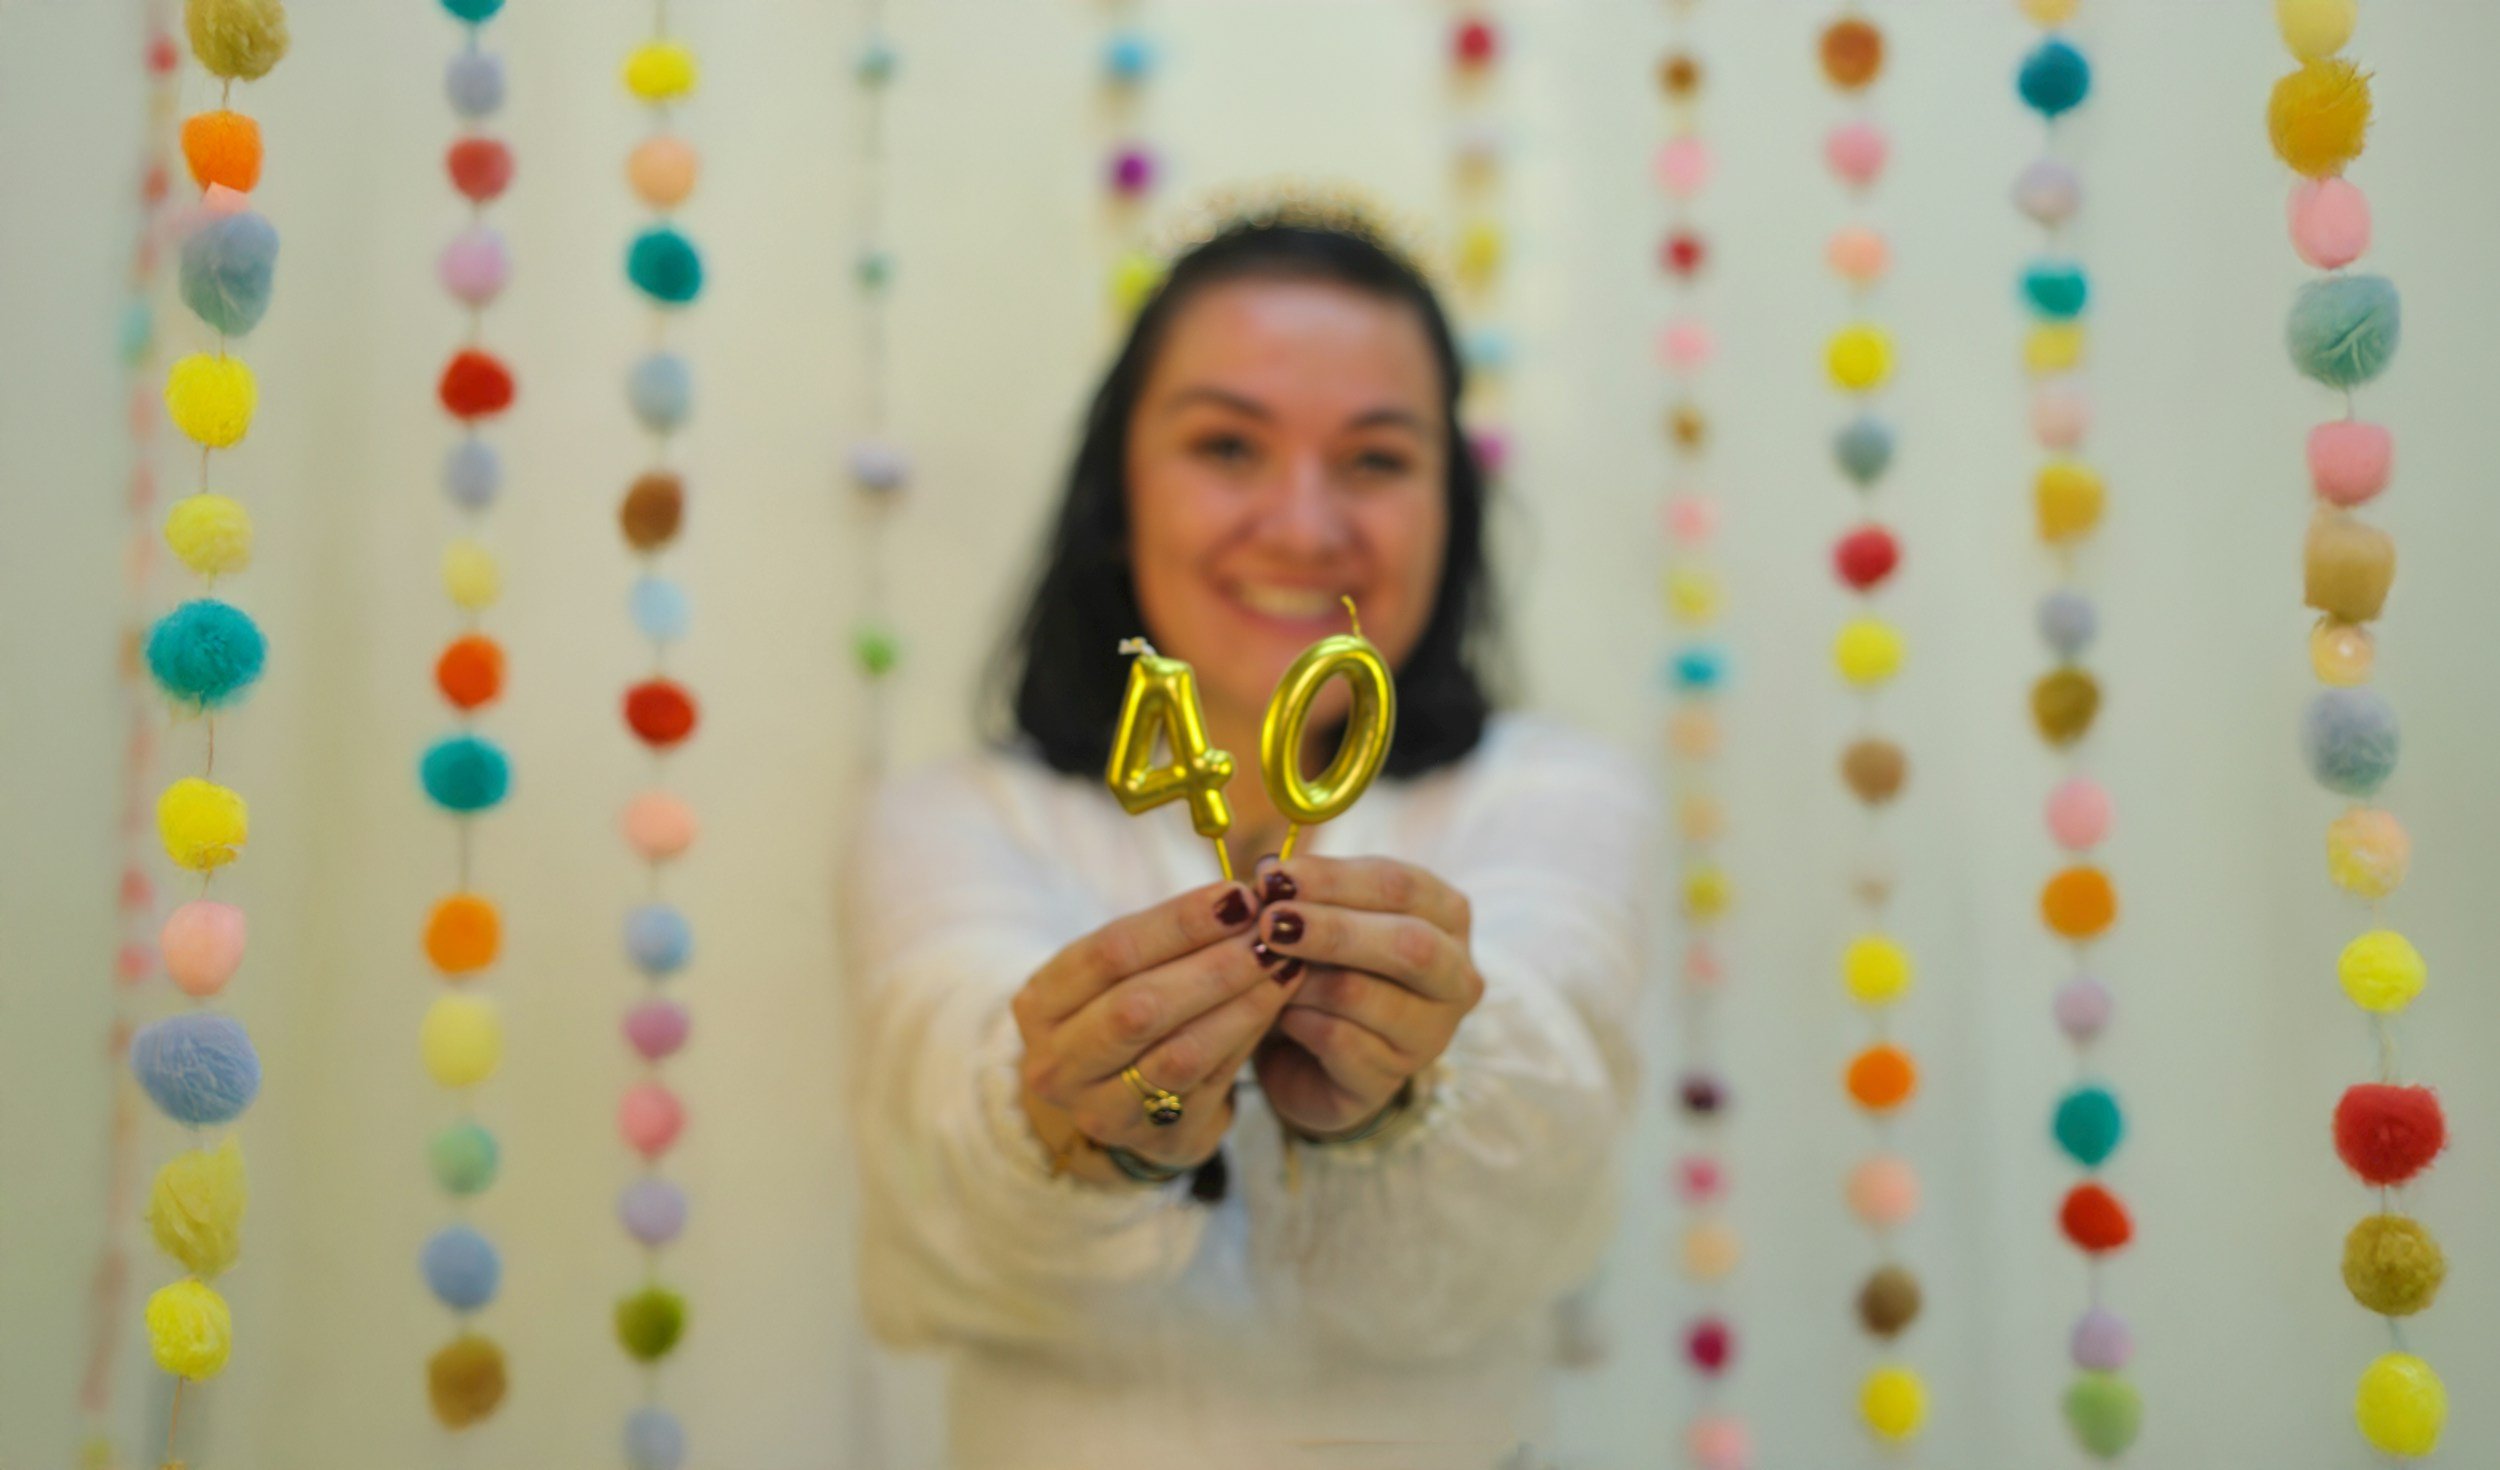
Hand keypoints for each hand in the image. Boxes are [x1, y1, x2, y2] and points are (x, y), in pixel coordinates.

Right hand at [1012, 879, 1302, 1182]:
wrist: (1113, 1103)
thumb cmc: (1121, 1012)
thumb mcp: (1118, 973)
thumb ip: (1168, 937)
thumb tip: (1243, 896)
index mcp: (1041, 1004)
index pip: (1112, 953)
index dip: (1179, 922)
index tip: (1238, 895)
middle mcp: (1059, 1064)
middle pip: (1141, 1007)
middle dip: (1215, 964)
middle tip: (1269, 933)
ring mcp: (1103, 1111)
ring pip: (1181, 1053)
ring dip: (1241, 1004)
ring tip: (1283, 965)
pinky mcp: (1156, 1141)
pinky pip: (1211, 1084)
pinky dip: (1248, 1038)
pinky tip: (1276, 1003)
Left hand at [1249, 855, 1482, 1137]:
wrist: (1303, 1054)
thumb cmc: (1318, 967)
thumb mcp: (1315, 918)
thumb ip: (1302, 894)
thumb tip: (1271, 872)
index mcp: (1445, 915)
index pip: (1400, 885)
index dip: (1333, 878)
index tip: (1274, 878)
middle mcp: (1455, 976)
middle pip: (1408, 944)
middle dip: (1331, 930)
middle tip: (1269, 922)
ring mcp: (1430, 1035)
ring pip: (1365, 995)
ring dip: (1301, 979)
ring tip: (1263, 970)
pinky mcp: (1389, 1080)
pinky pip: (1337, 1042)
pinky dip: (1296, 1020)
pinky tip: (1276, 1013)